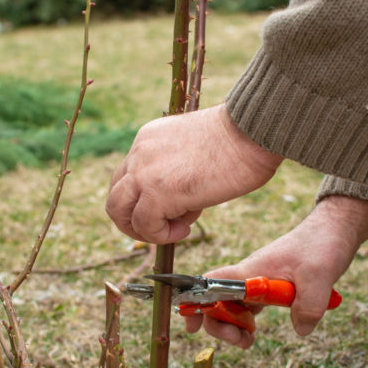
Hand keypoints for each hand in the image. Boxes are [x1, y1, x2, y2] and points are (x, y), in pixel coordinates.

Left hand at [106, 104, 283, 243]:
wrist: (253, 131)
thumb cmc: (241, 140)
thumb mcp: (196, 148)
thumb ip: (179, 168)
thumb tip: (181, 203)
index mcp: (149, 139)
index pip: (129, 176)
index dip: (145, 198)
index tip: (173, 208)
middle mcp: (140, 153)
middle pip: (115, 195)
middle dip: (134, 219)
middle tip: (163, 227)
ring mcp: (145, 172)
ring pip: (118, 211)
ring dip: (143, 229)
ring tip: (176, 229)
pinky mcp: (157, 192)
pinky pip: (144, 225)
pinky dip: (162, 235)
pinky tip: (186, 229)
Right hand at [184, 196, 367, 348]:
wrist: (335, 230)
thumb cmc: (322, 244)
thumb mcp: (319, 276)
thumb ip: (309, 305)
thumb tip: (300, 330)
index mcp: (251, 270)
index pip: (211, 282)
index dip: (196, 302)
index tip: (192, 325)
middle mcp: (250, 276)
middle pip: (219, 301)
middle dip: (220, 325)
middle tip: (242, 341)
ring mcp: (260, 282)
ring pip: (234, 306)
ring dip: (235, 327)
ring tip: (249, 341)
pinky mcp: (272, 288)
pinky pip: (252, 307)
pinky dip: (249, 322)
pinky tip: (258, 333)